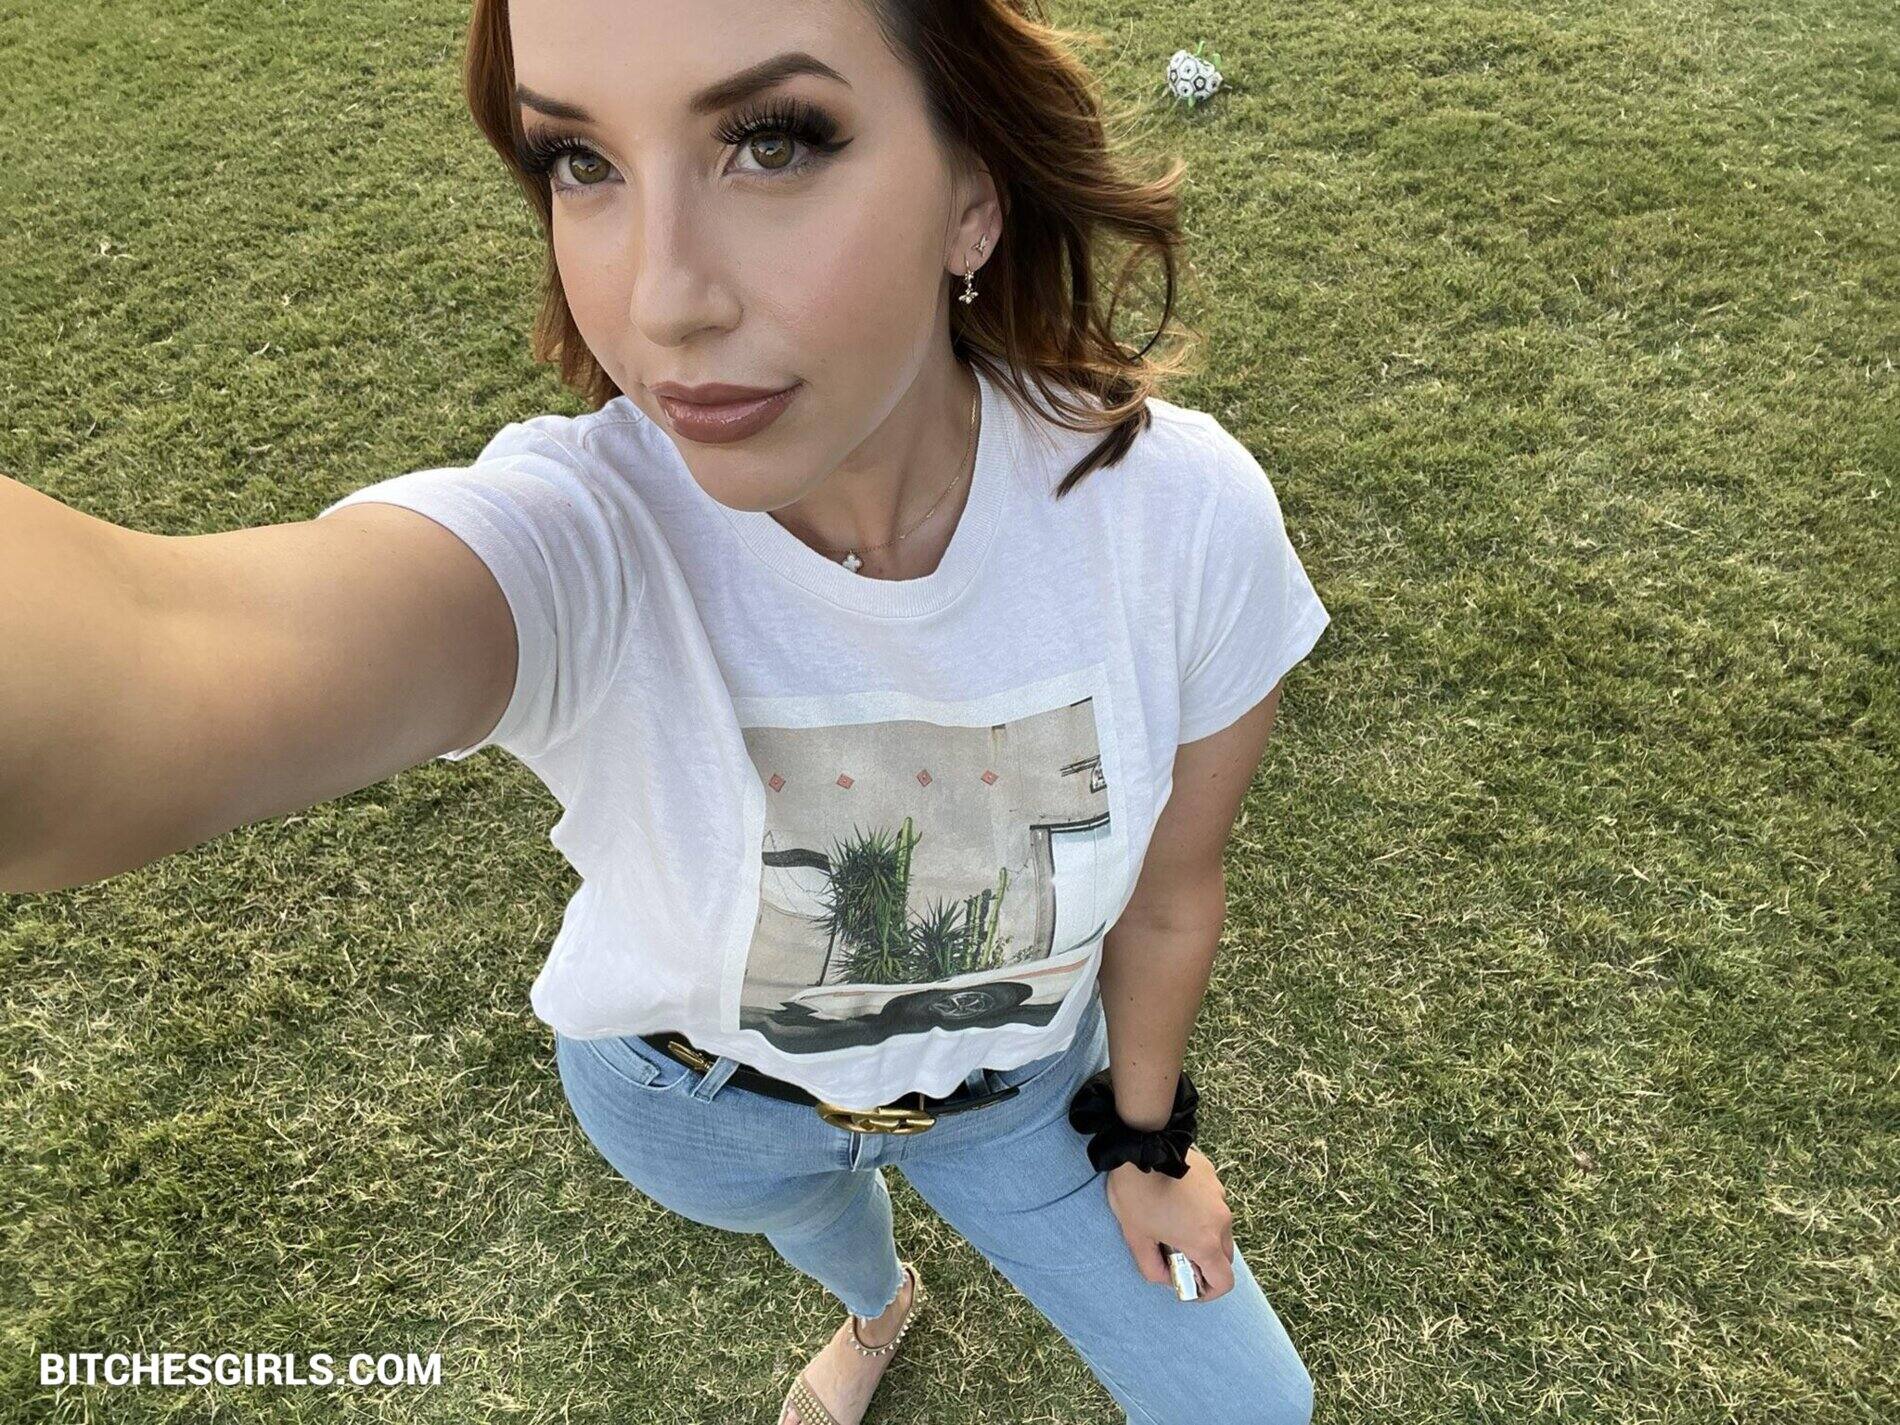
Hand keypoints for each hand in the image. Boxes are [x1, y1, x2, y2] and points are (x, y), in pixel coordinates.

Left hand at [1104, 1144, 1236, 1300]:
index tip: (1190, 1286)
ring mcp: (1220, 1196)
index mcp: (1204, 1241)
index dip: (1209, 1292)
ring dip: (1203, 1234)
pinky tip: (1174, 1197)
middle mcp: (1221, 1220)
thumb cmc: (1137, 1194)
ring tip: (1172, 1221)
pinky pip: (1212, 1203)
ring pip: (1219, 1227)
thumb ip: (1152, 1268)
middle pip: (1224, 1255)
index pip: (1224, 1281)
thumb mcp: (1136, 1237)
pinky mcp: (1213, 1177)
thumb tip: (1165, 1278)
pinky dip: (1200, 1210)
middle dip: (1205, 1263)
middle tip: (1177, 1254)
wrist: (1143, 1145)